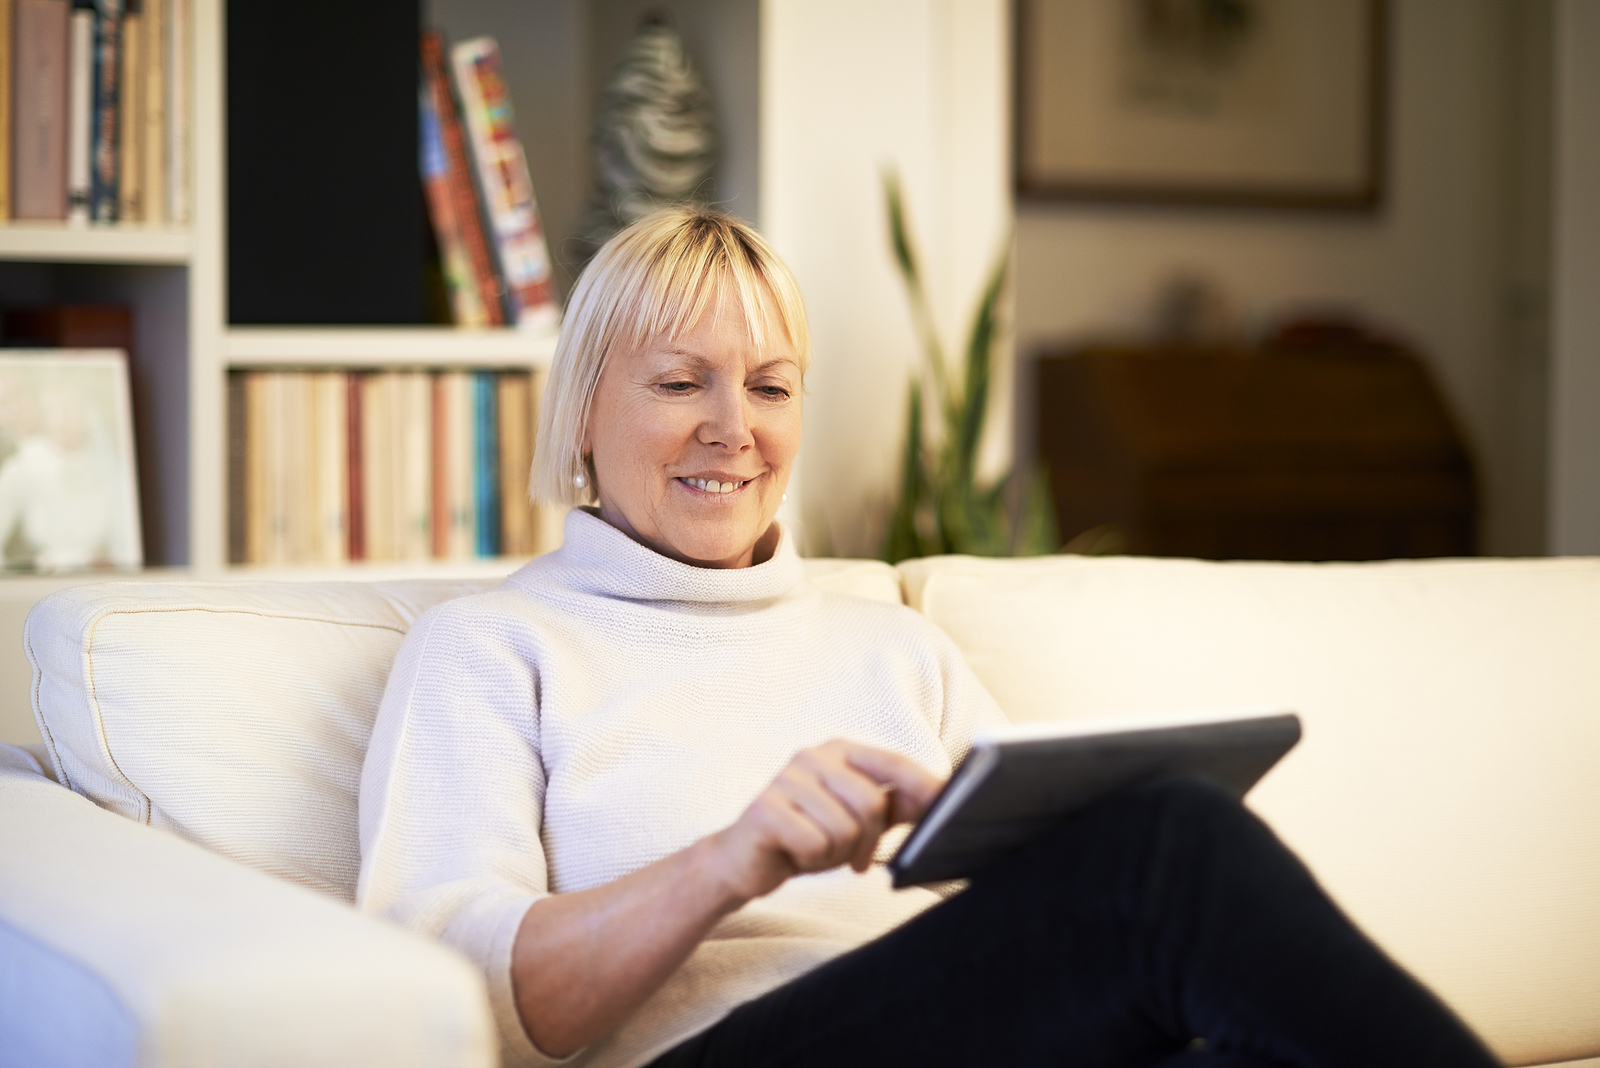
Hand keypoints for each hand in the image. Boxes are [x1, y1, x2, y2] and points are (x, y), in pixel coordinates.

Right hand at [705, 740, 943, 902]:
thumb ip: (896, 806)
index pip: (892, 763)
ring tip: (816, 850)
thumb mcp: (857, 821)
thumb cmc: (807, 837)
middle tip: (853, 859)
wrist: (744, 860)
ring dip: (836, 854)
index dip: (922, 784)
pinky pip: (815, 844)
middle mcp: (812, 756)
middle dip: (868, 841)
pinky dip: (811, 860)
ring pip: (844, 829)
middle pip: (871, 802)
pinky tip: (795, 854)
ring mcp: (785, 779)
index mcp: (839, 751)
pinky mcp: (764, 809)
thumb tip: (942, 798)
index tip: (946, 800)